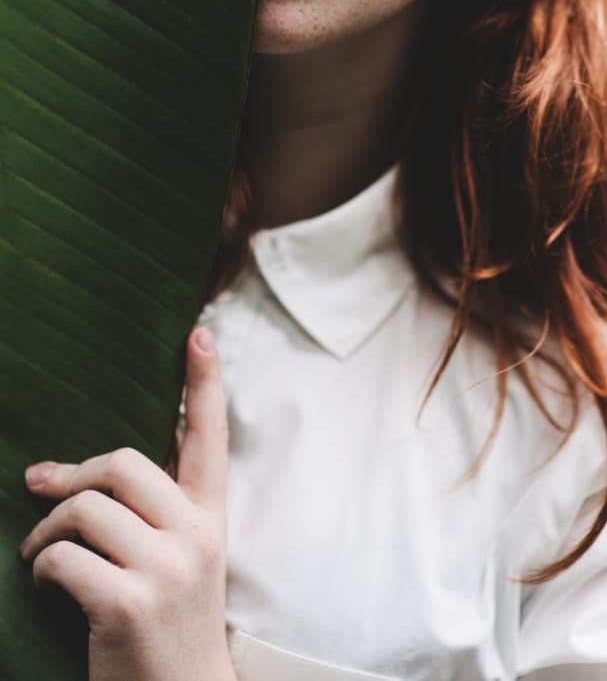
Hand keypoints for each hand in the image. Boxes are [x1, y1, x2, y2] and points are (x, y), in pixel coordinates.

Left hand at [19, 327, 235, 680]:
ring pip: (87, 508)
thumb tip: (78, 475)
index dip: (205, 384)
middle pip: (124, 463)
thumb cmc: (167, 628)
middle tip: (41, 485)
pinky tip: (47, 582)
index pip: (210, 439)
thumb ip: (154, 515)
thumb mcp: (179, 563)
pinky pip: (65, 558)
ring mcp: (164, 570)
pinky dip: (43, 566)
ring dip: (48, 530)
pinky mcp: (127, 603)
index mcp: (210, 521)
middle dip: (73, 475)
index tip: (198, 334)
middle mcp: (195, 537)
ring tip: (40, 553)